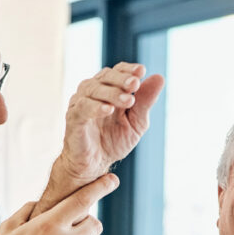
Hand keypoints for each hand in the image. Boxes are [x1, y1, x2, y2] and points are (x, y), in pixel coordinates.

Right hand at [60, 62, 163, 183]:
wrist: (96, 165)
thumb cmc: (115, 141)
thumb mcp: (137, 122)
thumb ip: (146, 101)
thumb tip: (160, 78)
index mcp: (109, 89)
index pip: (117, 71)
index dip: (128, 69)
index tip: (141, 71)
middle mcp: (93, 92)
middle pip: (105, 76)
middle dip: (121, 79)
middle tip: (135, 83)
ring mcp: (81, 103)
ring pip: (94, 90)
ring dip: (112, 93)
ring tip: (129, 100)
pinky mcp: (73, 118)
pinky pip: (82, 108)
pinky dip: (95, 107)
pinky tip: (108, 109)